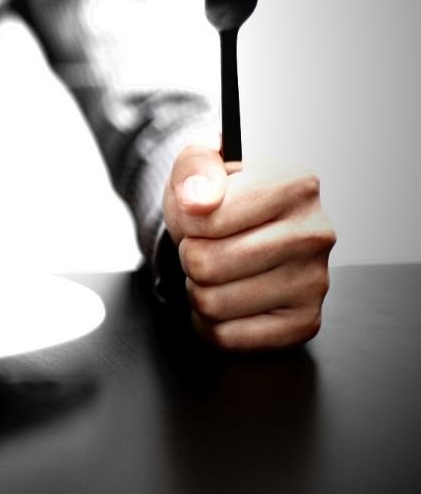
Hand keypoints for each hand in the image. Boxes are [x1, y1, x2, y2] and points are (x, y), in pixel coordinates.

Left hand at [162, 145, 335, 350]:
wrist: (241, 233)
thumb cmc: (220, 199)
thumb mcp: (200, 164)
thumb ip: (195, 166)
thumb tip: (198, 200)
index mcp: (295, 186)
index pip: (206, 219)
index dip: (185, 220)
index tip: (200, 213)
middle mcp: (314, 234)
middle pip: (205, 264)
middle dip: (190, 256)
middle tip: (207, 245)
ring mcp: (315, 282)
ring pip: (212, 304)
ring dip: (199, 290)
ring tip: (219, 269)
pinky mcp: (305, 322)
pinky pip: (227, 337)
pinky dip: (211, 322)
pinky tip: (228, 296)